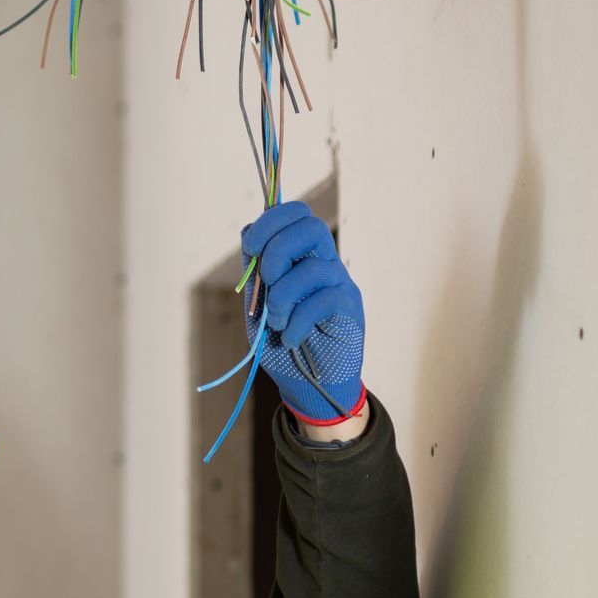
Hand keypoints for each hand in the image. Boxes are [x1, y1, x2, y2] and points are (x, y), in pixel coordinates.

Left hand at [240, 201, 366, 424]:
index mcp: (302, 256)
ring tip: (276, 324)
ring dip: (281, 299)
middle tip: (266, 284)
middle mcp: (325, 263)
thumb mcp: (259, 304)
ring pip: (310, 269)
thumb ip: (256, 271)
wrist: (308, 382)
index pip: (297, 214)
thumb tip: (248, 230)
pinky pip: (322, 302)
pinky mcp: (349, 309)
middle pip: (310, 226)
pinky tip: (290, 339)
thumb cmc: (283, 340)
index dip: (270, 221)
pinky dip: (296, 324)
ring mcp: (340, 284)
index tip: (251, 247)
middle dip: (275, 253)